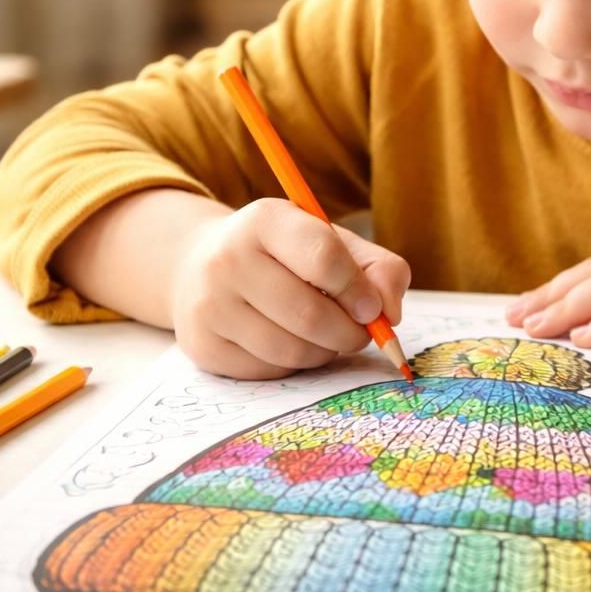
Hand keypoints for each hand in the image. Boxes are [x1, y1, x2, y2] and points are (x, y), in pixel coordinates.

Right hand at [170, 198, 411, 378]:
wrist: (201, 266)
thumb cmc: (284, 254)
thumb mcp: (332, 242)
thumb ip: (378, 269)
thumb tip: (389, 314)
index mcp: (265, 220)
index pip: (323, 257)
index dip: (358, 290)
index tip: (373, 308)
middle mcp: (227, 259)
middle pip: (310, 314)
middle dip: (349, 333)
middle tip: (359, 332)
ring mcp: (209, 305)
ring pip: (292, 350)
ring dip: (325, 352)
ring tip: (327, 336)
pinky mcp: (203, 346)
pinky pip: (270, 371)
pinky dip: (294, 365)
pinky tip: (291, 342)